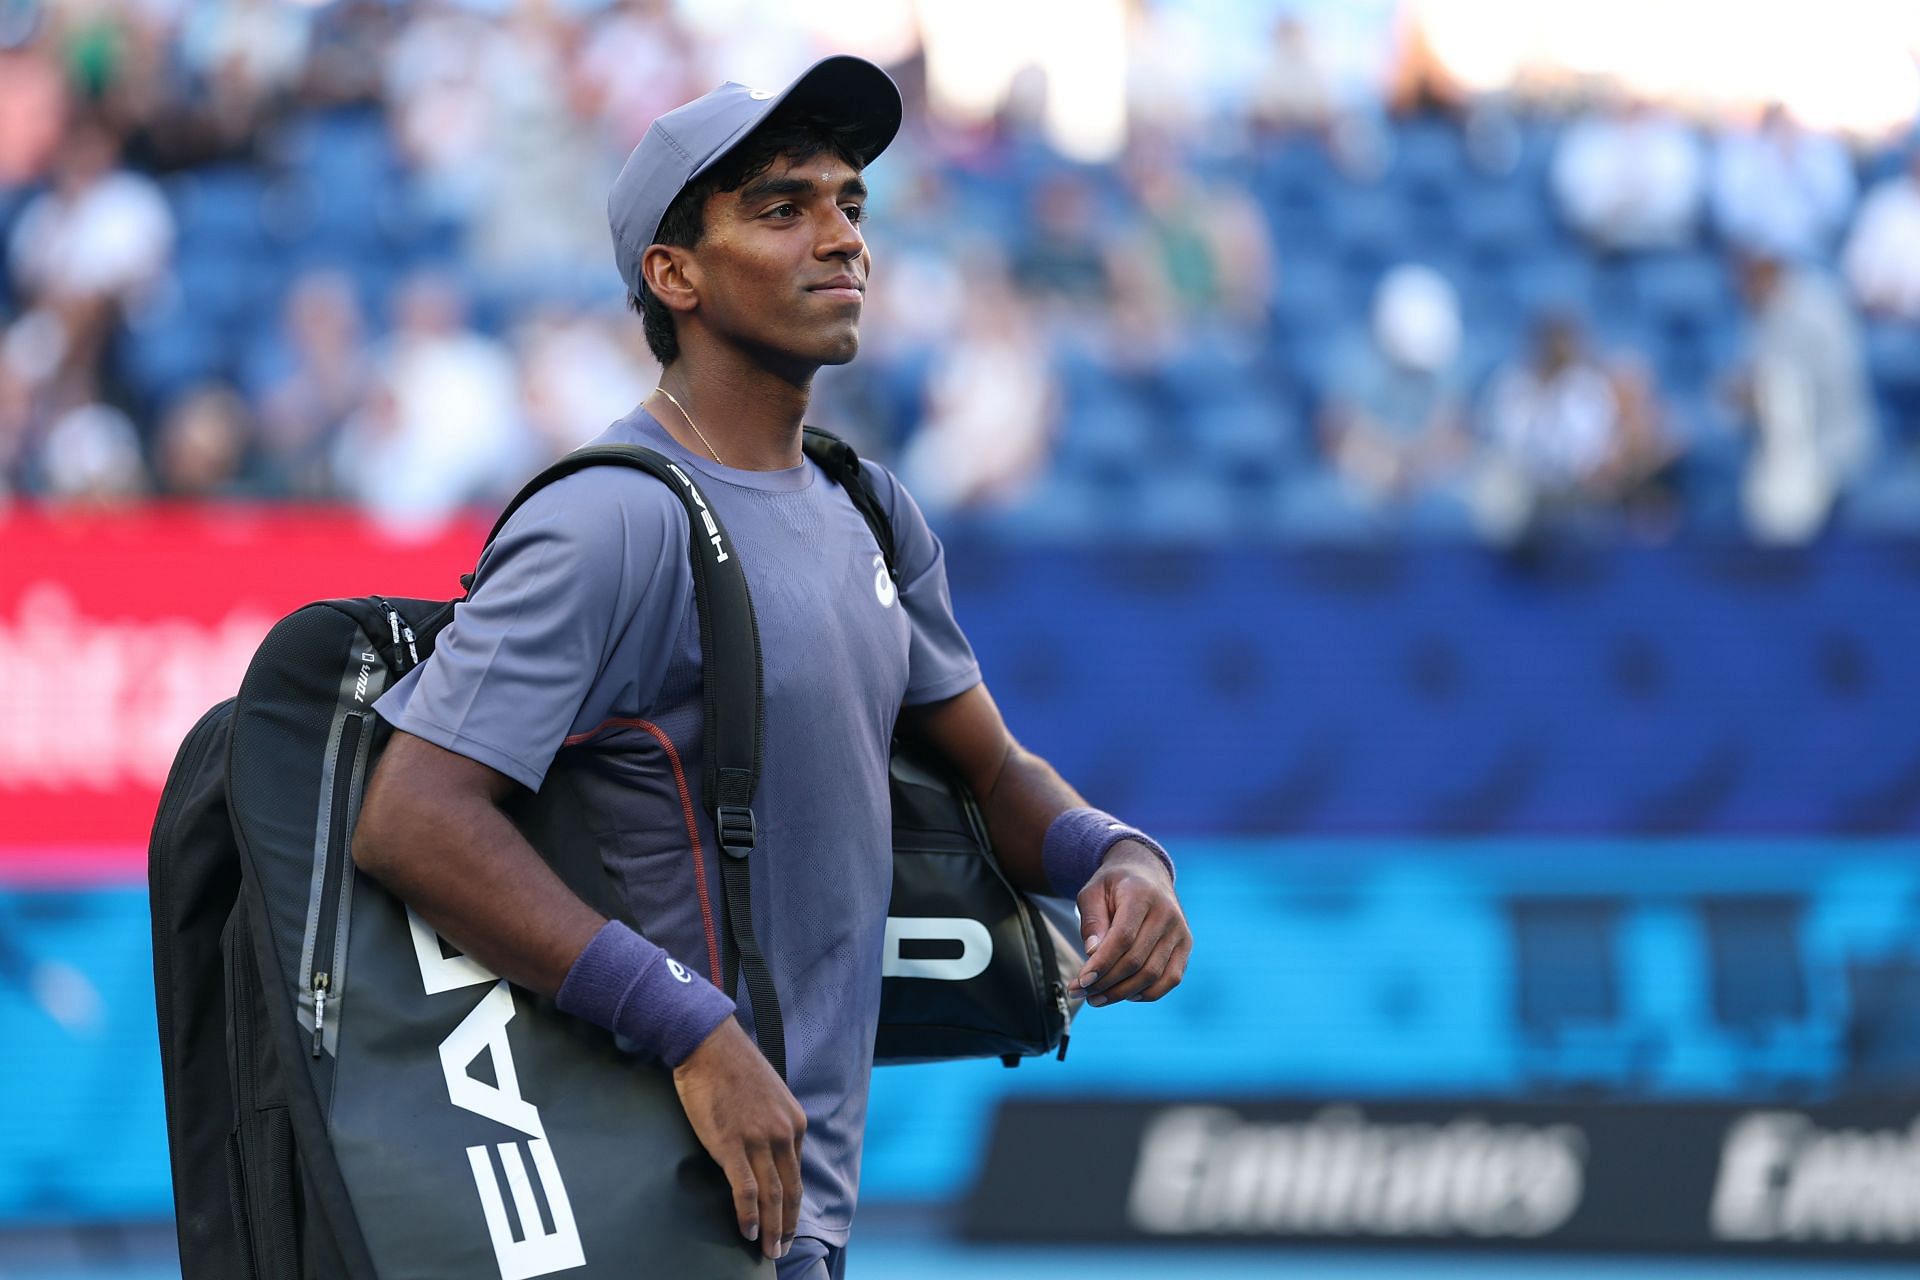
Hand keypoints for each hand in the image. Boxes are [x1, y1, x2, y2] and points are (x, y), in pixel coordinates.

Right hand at [672, 1018, 807, 1259]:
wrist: (710, 1046)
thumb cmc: (734, 1068)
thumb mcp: (770, 1097)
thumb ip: (774, 1125)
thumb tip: (768, 1153)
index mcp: (794, 1123)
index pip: (797, 1173)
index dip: (793, 1203)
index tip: (787, 1221)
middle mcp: (783, 1134)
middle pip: (789, 1190)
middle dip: (787, 1224)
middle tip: (783, 1247)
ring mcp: (758, 1140)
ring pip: (771, 1195)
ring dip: (771, 1227)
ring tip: (768, 1249)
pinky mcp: (731, 1145)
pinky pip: (745, 1190)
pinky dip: (748, 1215)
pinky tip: (748, 1231)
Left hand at [1072, 842, 1190, 1005]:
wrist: (1147, 873)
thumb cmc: (1114, 886)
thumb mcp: (1093, 892)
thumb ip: (1092, 921)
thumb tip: (1093, 955)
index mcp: (1142, 895)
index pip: (1123, 937)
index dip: (1102, 963)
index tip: (1081, 981)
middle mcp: (1167, 913)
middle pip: (1136, 960)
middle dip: (1106, 982)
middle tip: (1080, 992)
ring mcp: (1180, 931)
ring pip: (1152, 975)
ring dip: (1122, 993)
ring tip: (1096, 998)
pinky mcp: (1186, 945)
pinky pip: (1170, 979)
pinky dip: (1147, 993)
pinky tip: (1126, 995)